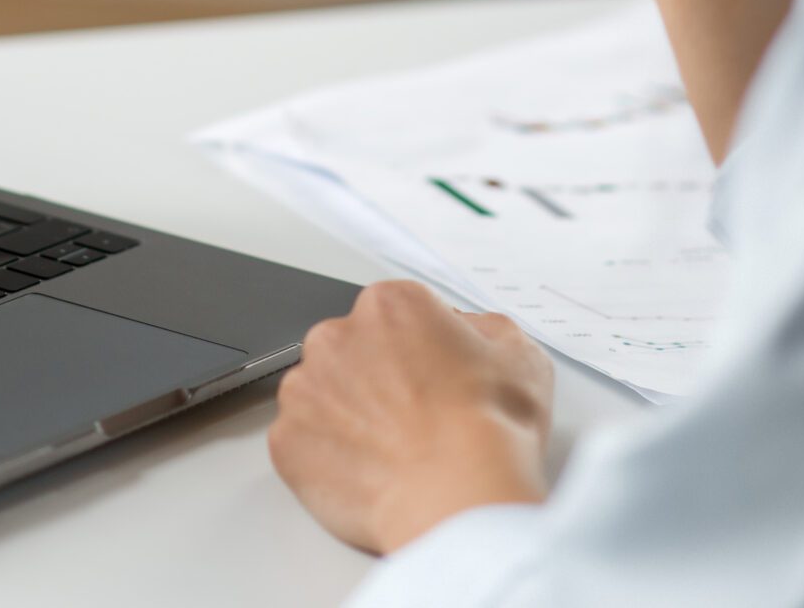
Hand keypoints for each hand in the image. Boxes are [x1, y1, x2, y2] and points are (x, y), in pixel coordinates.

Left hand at [268, 281, 553, 554]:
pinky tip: (367, 475)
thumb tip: (464, 334)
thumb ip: (482, 329)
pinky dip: (327, 459)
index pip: (397, 318)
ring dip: (347, 418)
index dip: (420, 353)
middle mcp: (336, 336)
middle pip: (352, 352)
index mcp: (389, 305)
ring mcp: (304, 390)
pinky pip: (302, 444)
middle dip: (376, 380)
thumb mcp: (518, 353)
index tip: (433, 381)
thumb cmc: (490, 429)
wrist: (459, 497)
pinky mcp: (285, 441)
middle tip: (412, 421)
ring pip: (322, 397)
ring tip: (392, 454)